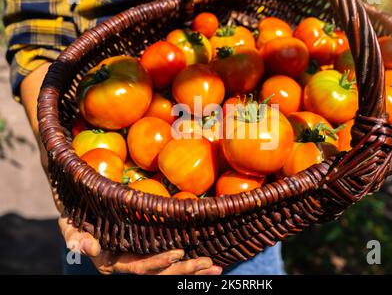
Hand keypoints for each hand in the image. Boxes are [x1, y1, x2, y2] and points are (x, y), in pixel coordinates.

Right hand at [59, 216, 222, 274]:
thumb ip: (75, 238)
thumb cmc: (75, 225)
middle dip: (185, 270)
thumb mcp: (70, 229)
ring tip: (215, 269)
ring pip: (169, 271)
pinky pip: (170, 264)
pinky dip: (188, 265)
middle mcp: (130, 266)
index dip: (159, 261)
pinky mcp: (148, 254)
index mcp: (115, 263)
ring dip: (192, 271)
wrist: (81, 224)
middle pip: (161, 273)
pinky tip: (207, 265)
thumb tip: (87, 246)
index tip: (179, 253)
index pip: (140, 267)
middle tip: (209, 265)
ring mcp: (141, 262)